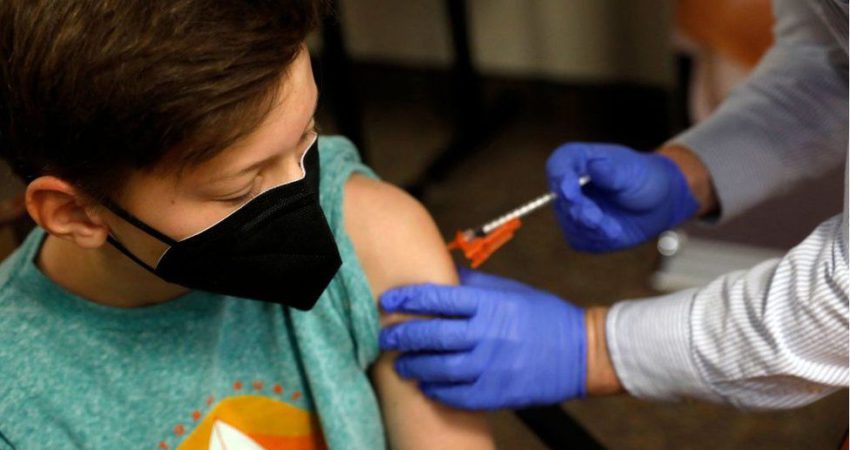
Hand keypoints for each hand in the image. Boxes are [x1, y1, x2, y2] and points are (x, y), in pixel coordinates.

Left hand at [379, 269, 586, 409]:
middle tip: (385, 336)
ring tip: (401, 365)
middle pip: (432, 334)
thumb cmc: (543, 317)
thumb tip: (442, 273)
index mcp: (490, 304)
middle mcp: (488, 333)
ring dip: (414, 366)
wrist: (581, 352)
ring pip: (440, 367)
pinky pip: (457, 394)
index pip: (438, 298)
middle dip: (402, 335)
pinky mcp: (498, 392)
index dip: (407, 299)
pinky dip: (437, 391)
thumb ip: (474, 285)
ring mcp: (492, 365)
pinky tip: (426, 385)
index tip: (388, 301)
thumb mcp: (510, 291)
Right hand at [546, 142, 699, 251]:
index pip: (558, 165)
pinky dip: (597, 239)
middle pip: (560, 199)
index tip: (569, 190)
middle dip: (579, 210)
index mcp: (577, 160)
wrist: (657, 204)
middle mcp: (568, 185)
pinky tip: (614, 232)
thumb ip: (611, 171)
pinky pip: (580, 240)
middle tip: (597, 219)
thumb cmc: (643, 178)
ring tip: (615, 229)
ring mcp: (571, 210)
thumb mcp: (632, 171)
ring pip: (569, 223)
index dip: (560, 178)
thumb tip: (594, 165)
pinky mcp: (579, 231)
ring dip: (592, 229)